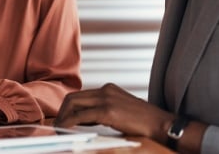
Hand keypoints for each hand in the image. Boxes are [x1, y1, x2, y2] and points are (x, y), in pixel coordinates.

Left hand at [54, 83, 173, 140]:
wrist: (160, 124)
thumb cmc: (144, 121)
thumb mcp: (122, 110)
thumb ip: (105, 110)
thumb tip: (85, 119)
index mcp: (109, 89)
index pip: (81, 95)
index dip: (69, 108)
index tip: (64, 120)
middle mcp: (106, 90)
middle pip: (73, 97)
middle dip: (62, 111)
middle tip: (58, 126)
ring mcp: (106, 99)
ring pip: (73, 103)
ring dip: (63, 117)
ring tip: (59, 129)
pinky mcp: (107, 111)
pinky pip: (80, 116)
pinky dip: (68, 123)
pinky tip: (65, 130)